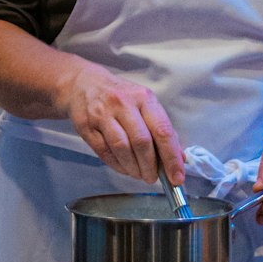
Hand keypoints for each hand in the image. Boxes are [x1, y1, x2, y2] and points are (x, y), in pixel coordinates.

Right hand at [59, 58, 185, 187]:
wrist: (83, 83)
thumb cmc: (121, 96)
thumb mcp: (145, 103)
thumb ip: (161, 129)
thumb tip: (179, 158)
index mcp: (144, 98)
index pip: (162, 131)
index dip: (172, 157)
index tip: (177, 177)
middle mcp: (123, 103)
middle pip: (142, 142)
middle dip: (150, 167)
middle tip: (152, 178)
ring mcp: (102, 114)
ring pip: (122, 149)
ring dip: (133, 168)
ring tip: (139, 174)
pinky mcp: (86, 125)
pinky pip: (104, 152)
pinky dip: (117, 165)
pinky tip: (124, 168)